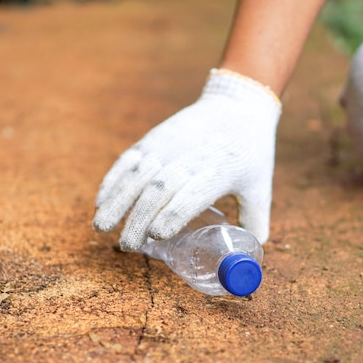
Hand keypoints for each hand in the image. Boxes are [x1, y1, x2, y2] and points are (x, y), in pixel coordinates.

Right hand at [93, 69, 281, 250]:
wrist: (238, 103)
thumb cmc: (251, 152)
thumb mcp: (261, 187)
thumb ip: (254, 222)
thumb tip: (245, 259)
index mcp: (218, 172)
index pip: (191, 194)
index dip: (173, 214)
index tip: (156, 235)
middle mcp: (189, 158)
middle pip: (158, 190)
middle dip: (138, 219)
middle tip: (128, 245)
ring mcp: (167, 146)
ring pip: (137, 174)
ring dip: (116, 201)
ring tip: (102, 226)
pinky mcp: (154, 138)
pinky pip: (128, 160)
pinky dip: (112, 180)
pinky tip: (101, 201)